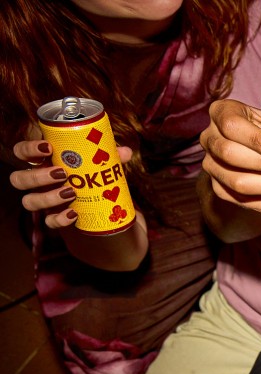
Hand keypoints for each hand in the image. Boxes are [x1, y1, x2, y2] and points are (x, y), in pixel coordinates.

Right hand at [11, 140, 132, 228]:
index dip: (28, 149)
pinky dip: (59, 219)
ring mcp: (44, 201)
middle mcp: (38, 182)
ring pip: (28, 201)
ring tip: (71, 192)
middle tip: (62, 173)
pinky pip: (49, 222)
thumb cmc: (94, 175)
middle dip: (37, 176)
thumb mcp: (101, 163)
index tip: (47, 147)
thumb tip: (125, 152)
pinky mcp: (54, 218)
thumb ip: (110, 156)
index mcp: (44, 162)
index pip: (22, 152)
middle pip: (19, 179)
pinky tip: (74, 214)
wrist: (104, 206)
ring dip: (47, 197)